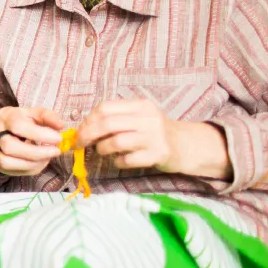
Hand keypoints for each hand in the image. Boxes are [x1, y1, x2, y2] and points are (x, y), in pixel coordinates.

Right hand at [0, 107, 64, 175]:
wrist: (2, 132)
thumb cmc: (21, 121)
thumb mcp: (33, 114)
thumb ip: (47, 116)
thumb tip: (61, 125)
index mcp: (6, 118)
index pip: (18, 126)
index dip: (39, 134)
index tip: (58, 138)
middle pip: (10, 147)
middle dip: (37, 152)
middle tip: (56, 151)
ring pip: (10, 162)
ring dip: (35, 162)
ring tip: (49, 156)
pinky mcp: (0, 165)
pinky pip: (16, 171)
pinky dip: (33, 168)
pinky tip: (41, 161)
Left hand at [78, 98, 230, 177]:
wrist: (187, 146)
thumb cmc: (155, 132)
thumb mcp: (139, 118)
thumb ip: (116, 119)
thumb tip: (84, 128)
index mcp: (140, 105)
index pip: (105, 108)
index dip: (88, 120)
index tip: (81, 130)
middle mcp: (148, 118)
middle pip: (107, 123)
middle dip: (88, 135)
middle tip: (80, 144)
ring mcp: (154, 136)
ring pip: (116, 141)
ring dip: (102, 148)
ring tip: (102, 151)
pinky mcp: (158, 154)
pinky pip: (128, 160)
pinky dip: (118, 162)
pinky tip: (119, 161)